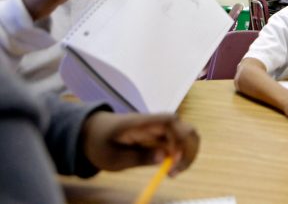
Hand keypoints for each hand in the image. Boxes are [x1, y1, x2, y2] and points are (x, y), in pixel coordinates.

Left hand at [81, 112, 198, 176]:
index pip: (170, 121)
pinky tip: (170, 168)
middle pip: (186, 129)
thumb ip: (138, 157)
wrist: (92, 132)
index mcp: (142, 122)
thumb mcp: (113, 158)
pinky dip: (180, 156)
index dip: (179, 138)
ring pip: (187, 136)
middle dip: (188, 151)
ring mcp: (160, 129)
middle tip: (175, 172)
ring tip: (173, 173)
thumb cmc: (100, 143)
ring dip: (187, 155)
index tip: (173, 160)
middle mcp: (156, 122)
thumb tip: (163, 158)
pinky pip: (179, 143)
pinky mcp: (161, 136)